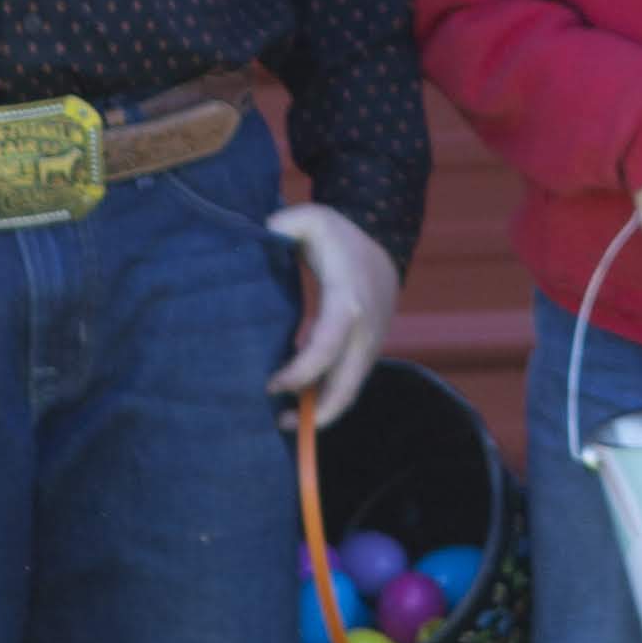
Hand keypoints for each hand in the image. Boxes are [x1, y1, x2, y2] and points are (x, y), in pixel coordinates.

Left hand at [265, 203, 398, 425]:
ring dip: (322, 410)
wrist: (382, 240)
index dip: (300, 373)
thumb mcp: (310, 218)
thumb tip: (259, 237)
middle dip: (317, 413)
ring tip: (286, 421)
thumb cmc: (337, 234)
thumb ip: (283, 225)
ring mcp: (371, 342)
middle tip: (280, 424)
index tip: (272, 385)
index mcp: (346, 300)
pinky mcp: (369, 349)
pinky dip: (329, 396)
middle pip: (347, 385)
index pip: (326, 348)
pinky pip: (351, 381)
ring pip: (351, 389)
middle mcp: (365, 329)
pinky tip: (302, 401)